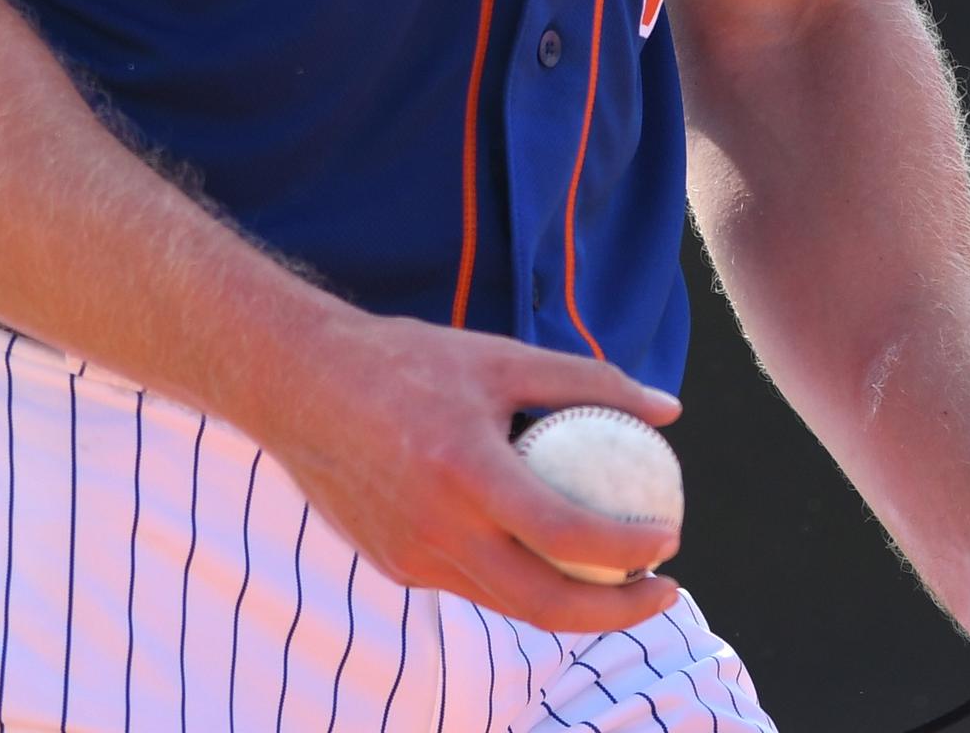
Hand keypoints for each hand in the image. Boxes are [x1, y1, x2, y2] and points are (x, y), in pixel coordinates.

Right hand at [230, 295, 685, 636]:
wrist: (298, 385)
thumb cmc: (408, 361)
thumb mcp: (501, 356)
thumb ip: (588, 382)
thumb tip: (670, 408)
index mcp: (466, 472)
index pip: (566, 536)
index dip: (629, 549)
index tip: (671, 539)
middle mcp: (436, 528)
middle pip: (545, 604)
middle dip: (618, 613)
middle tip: (664, 590)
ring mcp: (411, 558)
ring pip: (508, 602)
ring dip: (572, 605)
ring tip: (618, 578)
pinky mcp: (394, 566)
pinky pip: (471, 583)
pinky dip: (517, 577)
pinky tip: (545, 552)